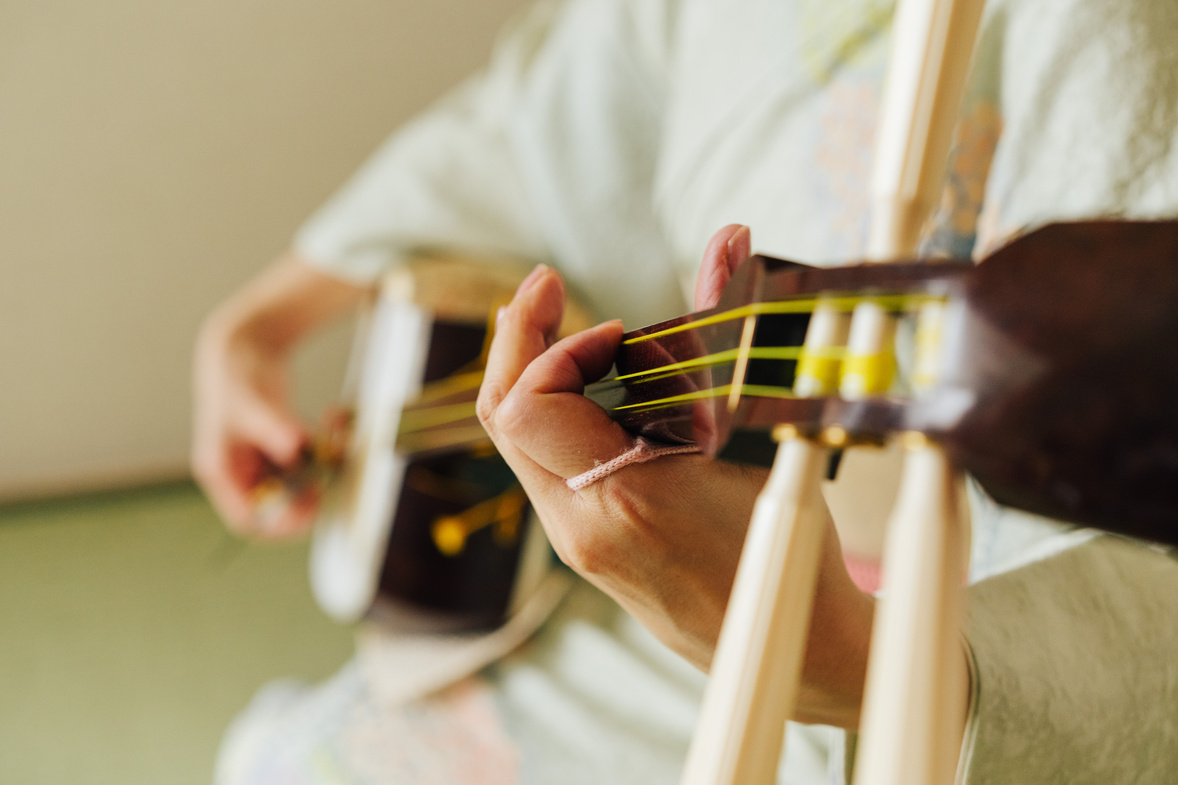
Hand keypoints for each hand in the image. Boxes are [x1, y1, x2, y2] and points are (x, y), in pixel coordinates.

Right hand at [191, 253, 367, 538]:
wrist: (244, 346)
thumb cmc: (237, 375)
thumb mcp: (253, 403)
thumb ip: (273, 427)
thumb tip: (293, 447)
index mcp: (221, 471)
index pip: (248, 518)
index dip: (280, 522)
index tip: (313, 507)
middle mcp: (238, 472)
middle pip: (275, 508)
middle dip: (305, 499)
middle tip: (330, 484)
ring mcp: (260, 462)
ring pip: (294, 486)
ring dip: (317, 472)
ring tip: (335, 446)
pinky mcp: (278, 448)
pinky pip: (305, 462)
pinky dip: (321, 449)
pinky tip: (330, 421)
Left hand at [478, 226, 874, 726]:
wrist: (802, 659)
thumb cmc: (796, 559)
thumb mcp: (762, 438)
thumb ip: (731, 331)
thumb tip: (729, 239)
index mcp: (626, 501)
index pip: (530, 407)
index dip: (558, 348)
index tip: (617, 329)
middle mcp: (585, 527)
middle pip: (503, 419)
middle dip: (519, 339)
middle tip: (547, 285)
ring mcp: (579, 543)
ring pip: (515, 444)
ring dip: (530, 373)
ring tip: (564, 323)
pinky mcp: (588, 545)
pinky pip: (544, 466)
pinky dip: (553, 411)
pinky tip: (588, 382)